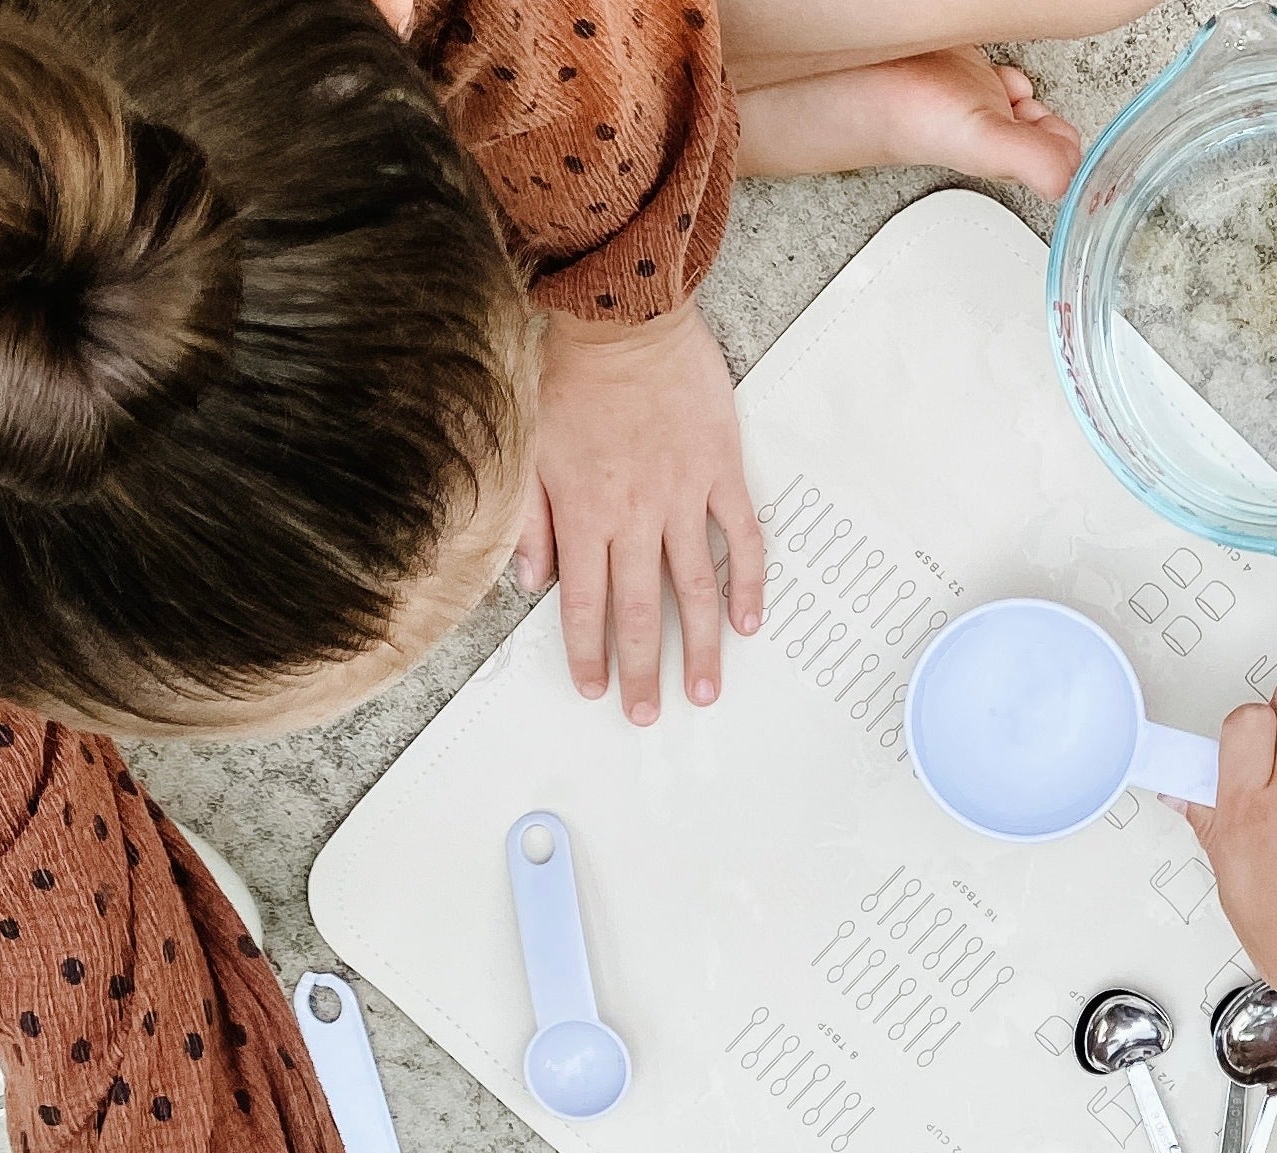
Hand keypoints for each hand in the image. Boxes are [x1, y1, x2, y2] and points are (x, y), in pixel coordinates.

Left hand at [517, 304, 763, 725]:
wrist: (622, 315)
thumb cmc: (569, 373)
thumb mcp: (528, 447)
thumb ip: (530, 520)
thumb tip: (531, 582)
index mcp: (583, 511)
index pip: (583, 602)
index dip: (587, 653)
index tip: (594, 690)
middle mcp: (634, 513)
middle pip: (637, 609)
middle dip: (642, 669)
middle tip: (650, 714)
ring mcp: (683, 495)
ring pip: (693, 586)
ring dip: (699, 644)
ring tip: (704, 689)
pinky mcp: (720, 471)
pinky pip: (742, 536)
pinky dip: (748, 581)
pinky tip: (748, 620)